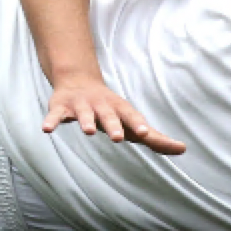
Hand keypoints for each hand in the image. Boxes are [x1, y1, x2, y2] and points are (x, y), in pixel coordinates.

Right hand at [41, 78, 185, 155]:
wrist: (79, 81)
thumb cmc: (112, 110)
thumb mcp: (133, 122)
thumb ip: (156, 138)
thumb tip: (183, 149)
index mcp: (120, 109)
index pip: (131, 116)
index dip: (138, 124)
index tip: (146, 133)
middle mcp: (101, 105)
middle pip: (108, 115)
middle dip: (113, 125)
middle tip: (118, 137)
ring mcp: (81, 105)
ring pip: (83, 113)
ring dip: (85, 121)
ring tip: (88, 131)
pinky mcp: (61, 107)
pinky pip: (56, 115)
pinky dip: (51, 121)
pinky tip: (46, 130)